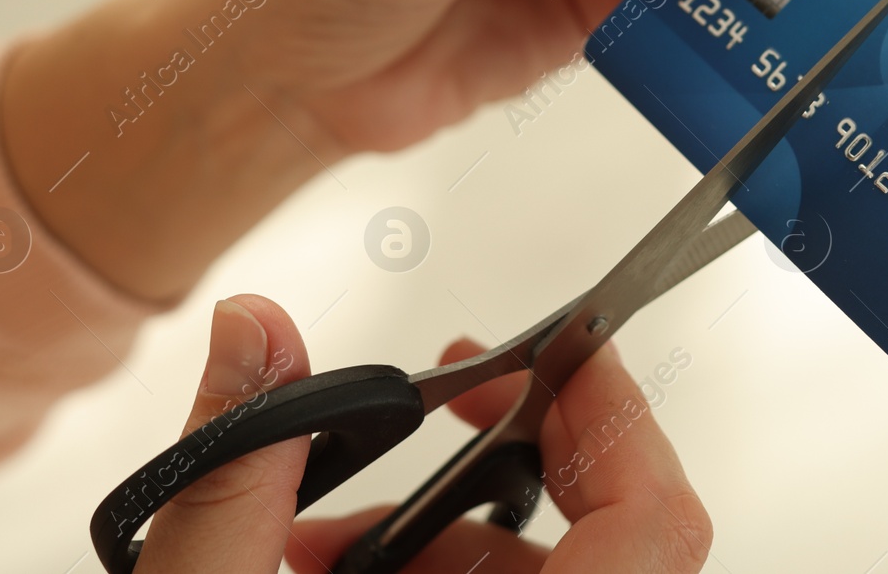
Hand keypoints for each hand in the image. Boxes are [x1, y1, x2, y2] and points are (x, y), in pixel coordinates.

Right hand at [135, 296, 712, 573]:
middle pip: (603, 537)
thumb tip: (253, 335)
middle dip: (496, 460)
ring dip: (436, 536)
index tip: (555, 352)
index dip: (619, 414)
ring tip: (309, 527)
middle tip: (436, 404)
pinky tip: (317, 569)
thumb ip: (229, 482)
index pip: (658, 524)